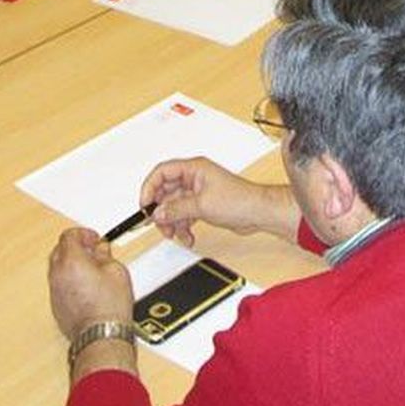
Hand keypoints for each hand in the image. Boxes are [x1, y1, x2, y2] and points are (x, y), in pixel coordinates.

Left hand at [47, 227, 133, 339]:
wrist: (101, 335)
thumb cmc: (109, 307)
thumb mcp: (117, 271)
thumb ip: (106, 255)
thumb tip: (101, 250)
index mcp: (71, 261)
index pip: (69, 236)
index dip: (83, 234)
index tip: (93, 239)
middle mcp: (58, 275)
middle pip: (59, 250)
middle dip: (75, 246)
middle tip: (91, 250)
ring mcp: (55, 291)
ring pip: (57, 268)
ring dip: (71, 263)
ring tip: (91, 268)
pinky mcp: (56, 305)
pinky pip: (59, 285)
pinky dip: (69, 280)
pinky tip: (86, 285)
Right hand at [142, 157, 296, 247]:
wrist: (259, 213)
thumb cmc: (240, 200)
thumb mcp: (202, 205)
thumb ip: (176, 209)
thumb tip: (158, 213)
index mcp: (194, 168)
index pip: (162, 172)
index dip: (150, 187)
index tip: (145, 204)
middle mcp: (194, 178)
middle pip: (166, 192)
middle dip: (161, 210)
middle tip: (159, 224)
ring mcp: (198, 192)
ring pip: (174, 206)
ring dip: (172, 222)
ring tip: (175, 234)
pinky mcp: (203, 205)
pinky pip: (184, 215)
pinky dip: (183, 227)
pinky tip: (188, 237)